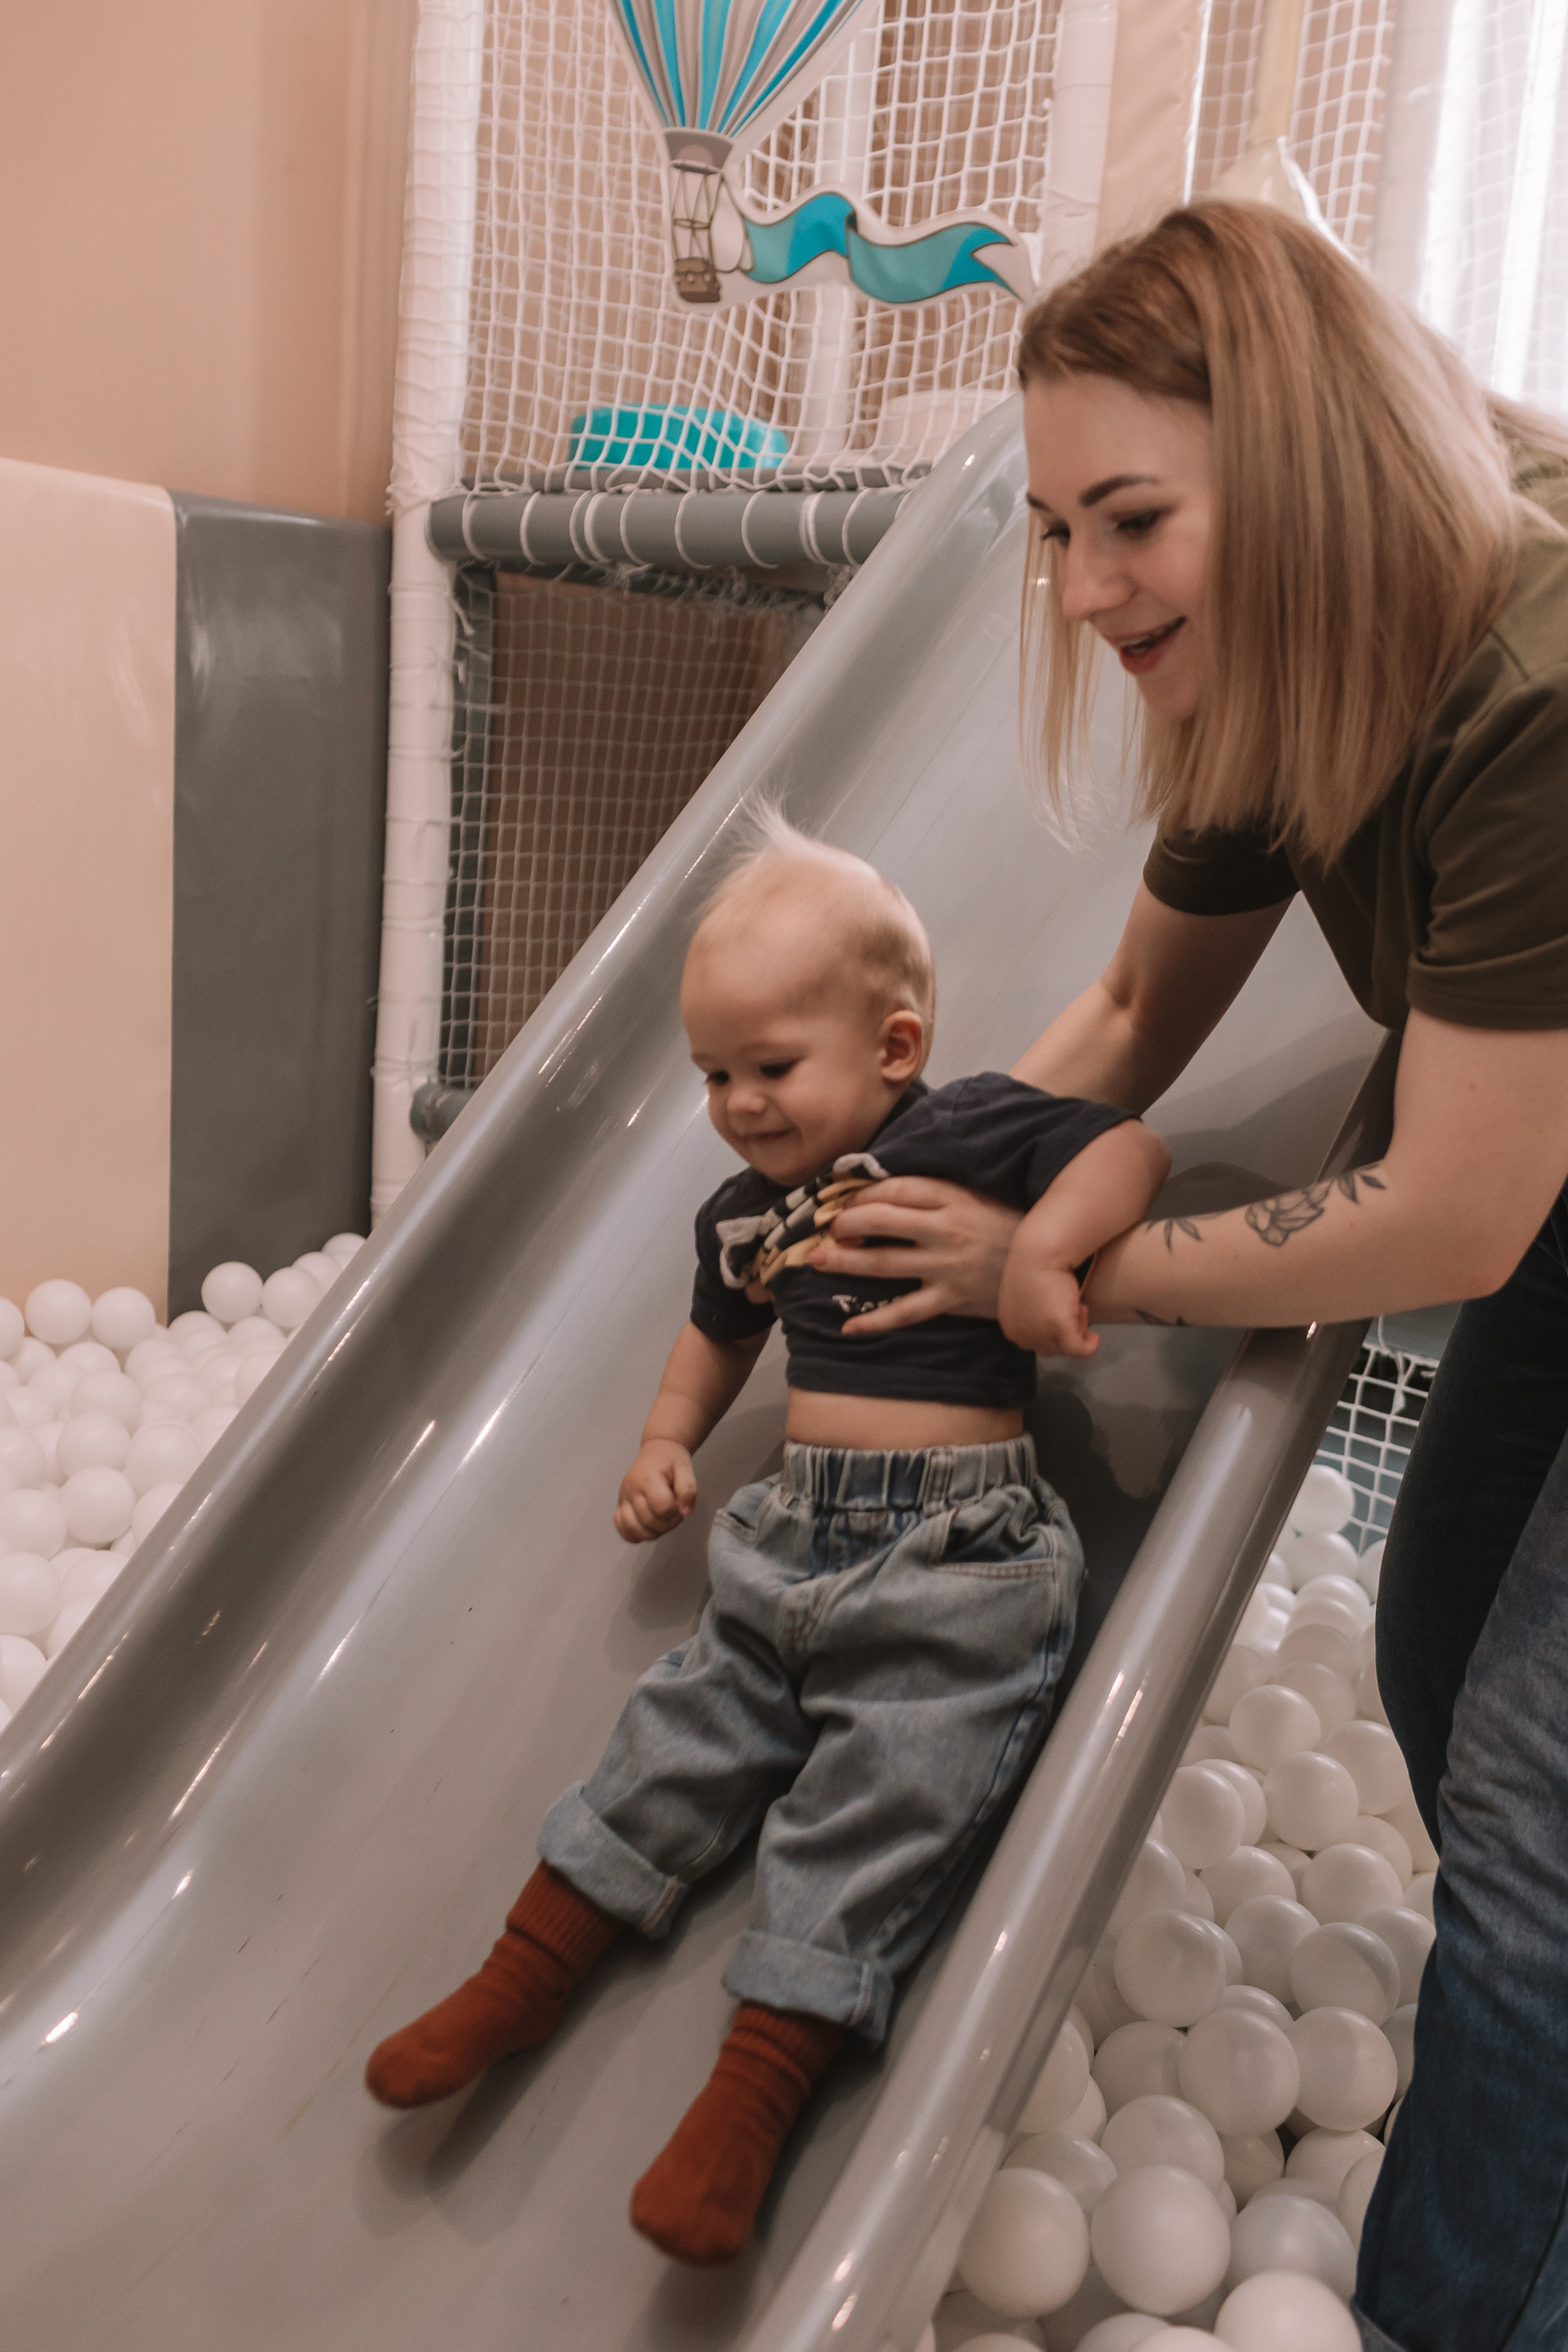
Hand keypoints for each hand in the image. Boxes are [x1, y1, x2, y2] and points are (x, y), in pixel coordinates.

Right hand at [614, 1440, 696, 1542]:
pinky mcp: (619, 1505)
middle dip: (668, 1524)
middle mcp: (631, 1490)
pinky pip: (621, 1527)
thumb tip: (685, 1512)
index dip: (676, 1512)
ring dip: (653, 1532)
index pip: (662, 1507)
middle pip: (649, 1521)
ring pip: (634, 1529)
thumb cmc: (671, 1459)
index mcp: (647, 1479)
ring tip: (663, 1520)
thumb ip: (688, 1489)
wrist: (656, 1450)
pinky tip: (647, 1527)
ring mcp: (623, 1498)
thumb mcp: (685, 1468)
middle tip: (675, 1513)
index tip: (680, 1505)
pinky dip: (634, 1534)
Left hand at [807, 1178, 1021, 1335]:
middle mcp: (946, 1230)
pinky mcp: (952, 1299)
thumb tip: (889, 1187)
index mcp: (953, 1197)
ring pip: (883, 1264)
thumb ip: (939, 1191)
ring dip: (845, 1262)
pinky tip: (848, 1328)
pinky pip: (905, 1312)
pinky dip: (874, 1322)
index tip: (844, 1198)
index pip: (894, 1189)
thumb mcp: (979, 1194)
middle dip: (845, 1223)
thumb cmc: (1013, 1224)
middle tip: (826, 1228)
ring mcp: (947, 1267)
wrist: (1054, 1266)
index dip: (861, 1193)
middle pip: (880, 1222)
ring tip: (818, 1261)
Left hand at [998, 1262, 1098, 1359]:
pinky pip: (1079, 1350)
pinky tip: (1096, 1338)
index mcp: (1010, 1327)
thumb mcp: (1024, 1296)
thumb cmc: (1033, 1265)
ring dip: (1077, 1330)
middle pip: (1050, 1349)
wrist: (1039, 1250)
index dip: (1053, 1332)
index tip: (1063, 1312)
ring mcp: (1039, 1333)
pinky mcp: (1058, 1327)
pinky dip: (1089, 1347)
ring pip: (1065, 1348)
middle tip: (1075, 1307)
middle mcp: (1021, 1335)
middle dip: (1066, 1331)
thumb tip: (1047, 1324)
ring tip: (1080, 1307)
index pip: (1034, 1344)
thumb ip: (1031, 1314)